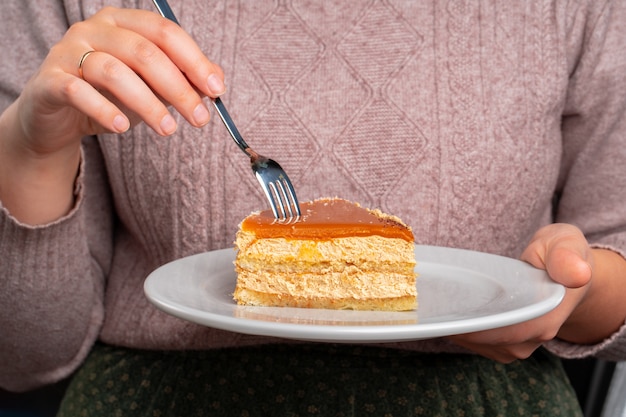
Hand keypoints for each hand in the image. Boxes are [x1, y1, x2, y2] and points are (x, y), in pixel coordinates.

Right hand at [0, 6, 224, 223]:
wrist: (57, 117)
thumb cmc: (109, 97)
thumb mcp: (150, 87)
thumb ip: (181, 79)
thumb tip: (216, 80)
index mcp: (123, 22)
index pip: (165, 32)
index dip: (194, 61)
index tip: (216, 90)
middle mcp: (94, 29)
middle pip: (144, 52)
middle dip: (178, 88)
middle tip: (200, 119)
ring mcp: (68, 52)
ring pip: (113, 71)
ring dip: (147, 104)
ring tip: (168, 130)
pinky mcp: (49, 80)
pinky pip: (78, 91)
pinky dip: (104, 110)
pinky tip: (122, 128)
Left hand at [447, 224, 618, 362]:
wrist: (563, 273)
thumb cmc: (559, 253)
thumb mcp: (565, 243)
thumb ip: (566, 255)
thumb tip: (577, 274)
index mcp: (547, 318)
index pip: (505, 330)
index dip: (475, 320)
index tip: (447, 304)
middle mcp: (532, 339)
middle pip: (483, 336)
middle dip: (456, 317)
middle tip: (433, 294)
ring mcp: (516, 346)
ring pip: (474, 340)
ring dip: (454, 321)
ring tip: (438, 296)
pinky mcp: (502, 345)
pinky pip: (472, 340)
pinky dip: (457, 324)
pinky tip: (447, 306)